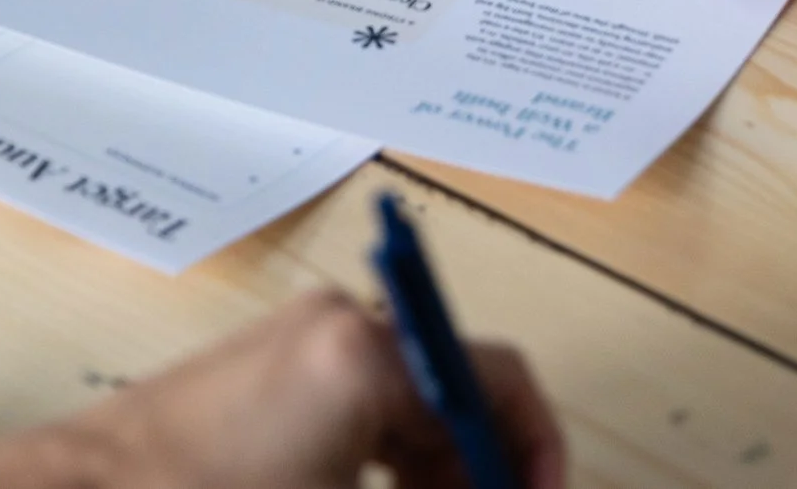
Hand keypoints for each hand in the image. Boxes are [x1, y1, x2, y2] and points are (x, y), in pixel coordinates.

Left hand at [51, 289, 564, 488]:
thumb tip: (496, 488)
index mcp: (366, 355)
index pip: (498, 380)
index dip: (534, 451)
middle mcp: (337, 324)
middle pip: (453, 389)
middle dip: (478, 468)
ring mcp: (296, 339)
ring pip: (406, 400)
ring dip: (432, 470)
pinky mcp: (262, 369)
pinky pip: (357, 403)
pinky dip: (384, 458)